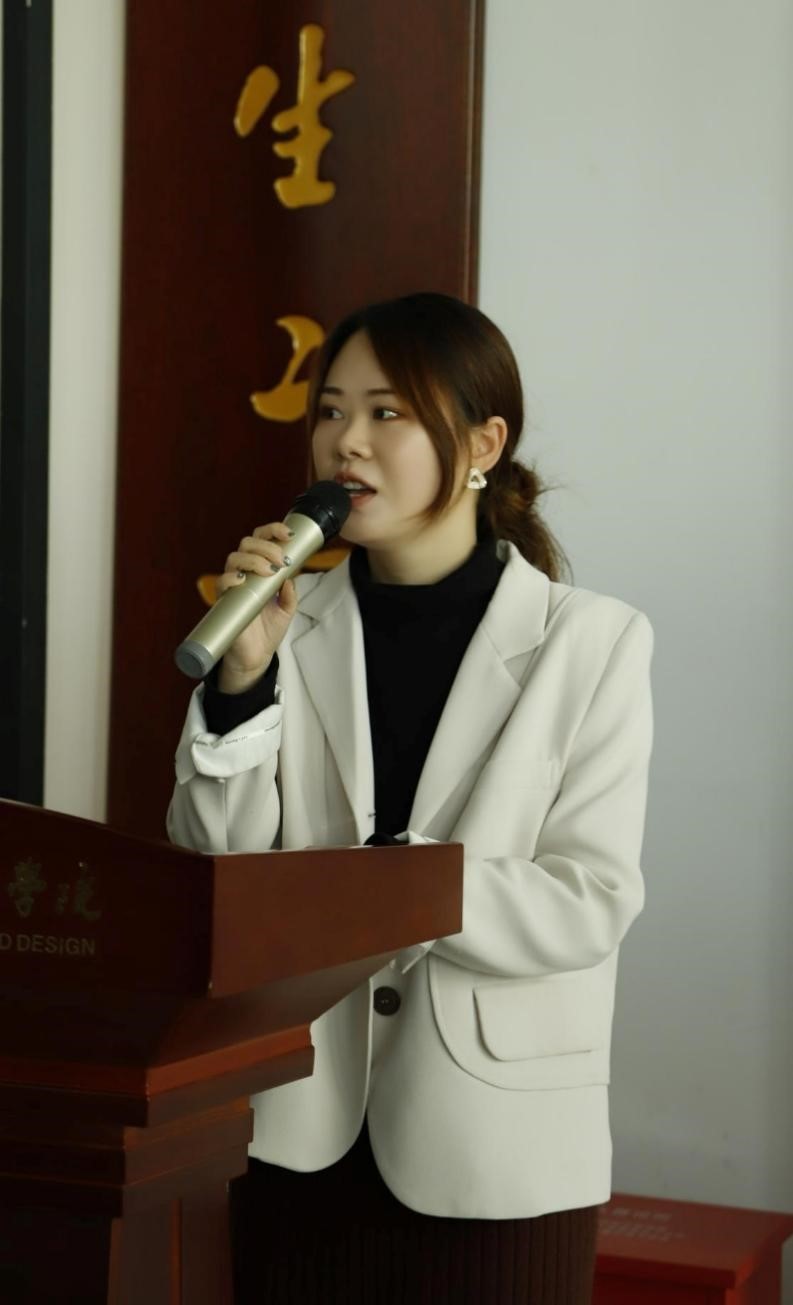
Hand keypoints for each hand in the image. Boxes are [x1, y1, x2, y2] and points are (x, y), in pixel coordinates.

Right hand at [216, 522, 298, 692]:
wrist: (256, 656)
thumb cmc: (268, 630)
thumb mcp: (287, 608)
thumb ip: (290, 591)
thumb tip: (290, 575)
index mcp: (260, 570)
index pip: (261, 540)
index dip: (273, 531)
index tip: (289, 534)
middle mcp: (245, 573)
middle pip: (247, 543)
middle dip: (266, 546)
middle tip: (281, 560)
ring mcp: (233, 586)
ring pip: (234, 558)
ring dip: (253, 560)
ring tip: (269, 572)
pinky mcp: (225, 602)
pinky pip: (222, 583)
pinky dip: (231, 578)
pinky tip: (243, 580)